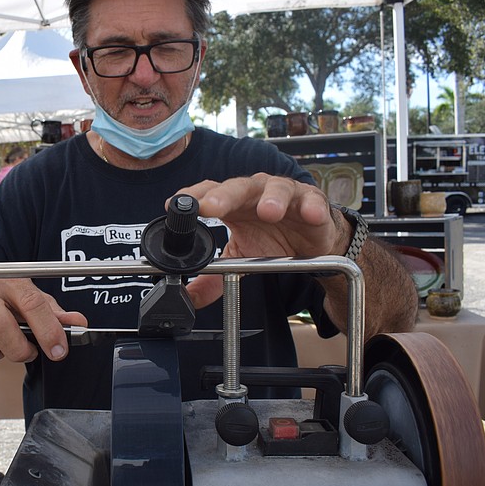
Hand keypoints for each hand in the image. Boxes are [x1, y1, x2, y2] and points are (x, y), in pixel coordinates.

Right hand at [0, 278, 87, 364]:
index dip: (48, 330)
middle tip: (26, 353)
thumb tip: (79, 323)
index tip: (58, 350)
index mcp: (10, 281)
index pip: (32, 303)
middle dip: (18, 349)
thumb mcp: (34, 304)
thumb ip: (55, 315)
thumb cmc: (5, 304)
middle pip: (0, 323)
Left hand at [172, 173, 338, 306]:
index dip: (192, 196)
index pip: (208, 193)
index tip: (172, 204)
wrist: (309, 242)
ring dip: (271, 199)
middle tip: (211, 207)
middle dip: (223, 196)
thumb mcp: (239, 258)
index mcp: (233, 204)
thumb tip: (189, 297)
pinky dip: (311, 207)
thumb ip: (212, 277)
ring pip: (275, 189)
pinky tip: (310, 215)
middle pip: (237, 187)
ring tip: (268, 212)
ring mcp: (284, 194)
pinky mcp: (311, 202)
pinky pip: (311, 201)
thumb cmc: (271, 239)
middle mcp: (255, 192)